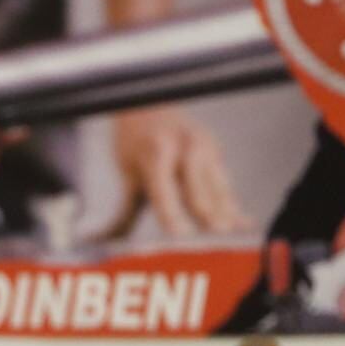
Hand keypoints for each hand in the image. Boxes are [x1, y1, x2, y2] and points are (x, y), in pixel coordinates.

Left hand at [103, 106, 250, 239]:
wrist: (151, 104)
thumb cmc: (134, 144)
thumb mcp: (127, 173)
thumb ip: (122, 212)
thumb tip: (100, 242)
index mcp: (155, 152)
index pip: (163, 188)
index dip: (171, 212)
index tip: (179, 234)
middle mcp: (183, 146)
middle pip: (196, 185)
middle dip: (206, 210)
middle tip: (216, 233)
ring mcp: (203, 146)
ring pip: (216, 184)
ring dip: (226, 209)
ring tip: (232, 231)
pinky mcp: (216, 151)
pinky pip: (224, 183)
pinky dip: (233, 204)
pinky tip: (244, 223)